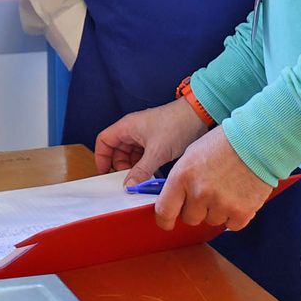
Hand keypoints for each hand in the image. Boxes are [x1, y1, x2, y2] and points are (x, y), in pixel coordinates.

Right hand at [94, 97, 209, 183]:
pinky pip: (143, 156)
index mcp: (127, 127)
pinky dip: (144, 166)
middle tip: (127, 181)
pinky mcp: (155, 141)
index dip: (101, 157)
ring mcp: (144, 135)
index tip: (105, 174)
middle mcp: (133, 130)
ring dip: (134, 168)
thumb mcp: (157, 152)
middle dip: (120, 167)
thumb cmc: (177, 124)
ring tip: (142, 179)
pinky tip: (152, 175)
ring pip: (131, 155)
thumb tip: (129, 185)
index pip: (104, 141)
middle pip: (116, 151)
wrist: (199, 115)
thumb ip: (141, 171)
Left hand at [154, 127, 272, 232]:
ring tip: (227, 188)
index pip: (164, 211)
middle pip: (189, 219)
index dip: (165, 220)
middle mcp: (200, 193)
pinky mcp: (242, 211)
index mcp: (182, 176)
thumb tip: (175, 200)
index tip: (168, 222)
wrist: (257, 140)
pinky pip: (231, 225)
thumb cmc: (224, 143)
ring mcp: (221, 204)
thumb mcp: (192, 155)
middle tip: (208, 192)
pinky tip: (238, 196)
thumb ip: (181, 180)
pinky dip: (235, 214)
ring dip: (217, 210)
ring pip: (212, 221)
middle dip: (196, 209)